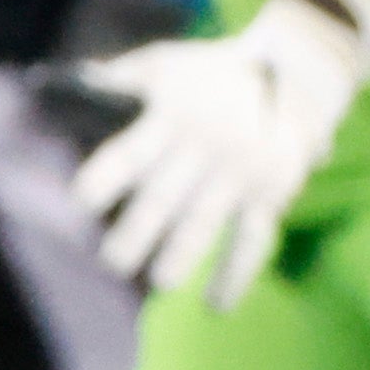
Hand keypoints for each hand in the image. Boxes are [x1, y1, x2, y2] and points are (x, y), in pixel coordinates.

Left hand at [65, 0, 368, 307]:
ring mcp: (239, 173)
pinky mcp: (270, 192)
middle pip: (163, 198)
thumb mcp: (166, 63)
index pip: (130, 153)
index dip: (105, 178)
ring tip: (160, 282)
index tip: (84, 202)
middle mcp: (205, 147)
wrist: (298, 68)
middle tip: (113, 262)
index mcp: (172, 118)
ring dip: (180, 257)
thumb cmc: (215, 70)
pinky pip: (253, 240)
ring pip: (205, 223)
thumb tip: (72, 84)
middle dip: (135, 234)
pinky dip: (236, 275)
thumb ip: (121, 78)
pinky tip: (216, 306)